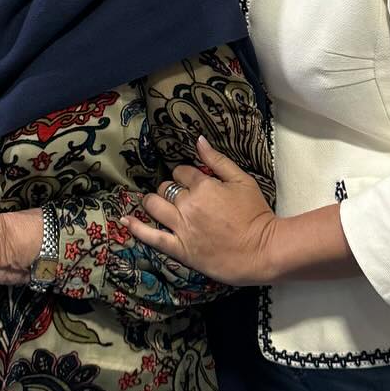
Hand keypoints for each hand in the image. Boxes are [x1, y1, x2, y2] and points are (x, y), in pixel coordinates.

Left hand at [123, 136, 278, 286]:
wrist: (262, 250)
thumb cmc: (256, 213)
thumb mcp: (242, 180)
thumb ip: (218, 160)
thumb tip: (198, 140)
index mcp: (203, 186)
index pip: (182, 173)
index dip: (185, 176)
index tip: (192, 182)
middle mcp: (188, 205)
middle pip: (165, 189)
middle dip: (169, 188)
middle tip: (178, 195)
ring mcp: (181, 227)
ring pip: (154, 206)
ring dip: (151, 201)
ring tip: (153, 202)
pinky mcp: (180, 249)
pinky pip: (152, 237)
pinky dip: (137, 228)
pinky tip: (126, 220)